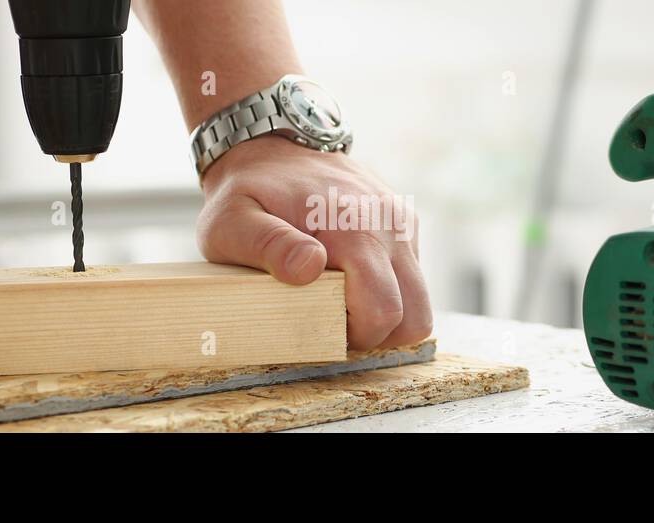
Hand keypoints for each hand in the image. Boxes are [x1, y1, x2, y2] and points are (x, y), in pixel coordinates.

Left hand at [196, 136, 431, 349]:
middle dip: (377, 333)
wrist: (271, 145)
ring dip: (385, 311)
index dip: (354, 335)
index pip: (383, 312)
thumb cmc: (248, 192)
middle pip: (415, 317)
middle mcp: (389, 224)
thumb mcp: (233, 222)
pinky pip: (412, 276)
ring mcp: (401, 222)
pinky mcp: (405, 222)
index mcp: (354, 229)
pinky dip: (388, 288)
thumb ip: (269, 246)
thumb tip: (310, 267)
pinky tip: (349, 272)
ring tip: (340, 296)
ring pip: (419, 300)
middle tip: (333, 317)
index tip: (321, 322)